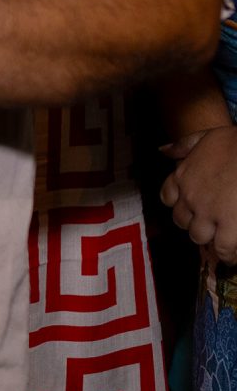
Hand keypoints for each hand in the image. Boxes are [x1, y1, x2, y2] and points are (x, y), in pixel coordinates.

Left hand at [164, 125, 236, 261]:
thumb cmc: (235, 142)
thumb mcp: (205, 136)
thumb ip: (182, 146)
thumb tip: (162, 150)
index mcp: (181, 176)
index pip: (167, 198)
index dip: (179, 204)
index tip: (191, 207)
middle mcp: (189, 197)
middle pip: (181, 221)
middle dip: (194, 223)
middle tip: (210, 224)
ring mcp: (207, 213)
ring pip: (198, 237)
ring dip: (209, 238)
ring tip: (221, 239)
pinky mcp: (228, 226)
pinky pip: (222, 248)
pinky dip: (227, 254)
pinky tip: (232, 254)